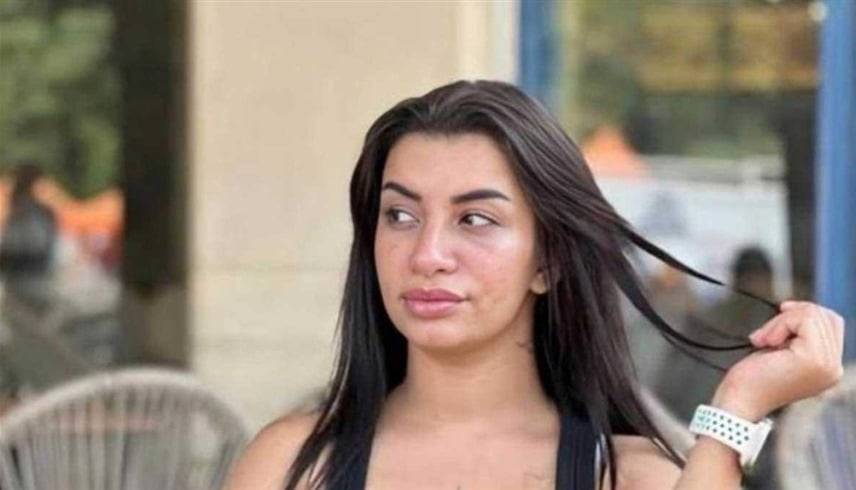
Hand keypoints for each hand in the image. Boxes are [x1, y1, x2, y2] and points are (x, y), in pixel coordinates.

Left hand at [711, 300, 844, 420]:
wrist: (739, 401)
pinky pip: (804, 319)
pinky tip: (766, 343)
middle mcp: (833, 368)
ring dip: (781, 321)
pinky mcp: (814, 358)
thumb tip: (800, 308)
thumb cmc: (751, 379)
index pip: (831, 323)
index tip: (778, 321)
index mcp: (829, 367)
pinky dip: (779, 324)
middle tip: (766, 336)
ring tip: (764, 342)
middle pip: (824, 316)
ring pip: (813, 315)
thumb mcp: (783, 352)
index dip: (802, 314)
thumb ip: (800, 336)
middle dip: (790, 316)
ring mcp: (826, 364)